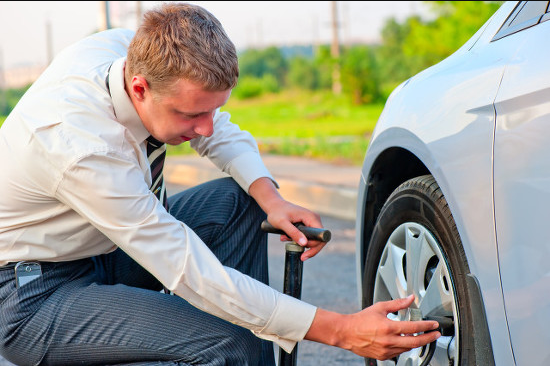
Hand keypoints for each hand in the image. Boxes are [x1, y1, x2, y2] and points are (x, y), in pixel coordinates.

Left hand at [248, 177, 325, 259]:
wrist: (274, 205)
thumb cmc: (277, 212)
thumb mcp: (282, 223)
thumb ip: (293, 232)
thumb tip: (304, 243)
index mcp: (311, 217)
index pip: (321, 236)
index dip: (315, 246)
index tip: (305, 251)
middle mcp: (314, 219)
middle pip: (319, 239)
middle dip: (309, 248)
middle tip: (300, 255)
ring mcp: (311, 221)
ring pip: (313, 239)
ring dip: (301, 244)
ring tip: (286, 239)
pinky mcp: (307, 224)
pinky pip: (308, 236)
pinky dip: (299, 240)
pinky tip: (287, 237)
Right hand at [306, 295, 440, 359]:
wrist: (347, 333)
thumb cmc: (361, 320)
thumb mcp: (380, 308)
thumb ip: (397, 303)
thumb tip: (410, 299)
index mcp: (389, 327)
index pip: (414, 327)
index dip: (426, 326)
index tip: (434, 325)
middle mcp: (389, 341)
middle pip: (415, 342)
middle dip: (428, 338)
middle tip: (435, 335)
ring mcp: (386, 350)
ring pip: (408, 348)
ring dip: (417, 343)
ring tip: (421, 337)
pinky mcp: (383, 357)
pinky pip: (399, 353)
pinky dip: (404, 347)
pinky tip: (406, 342)